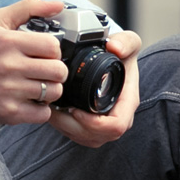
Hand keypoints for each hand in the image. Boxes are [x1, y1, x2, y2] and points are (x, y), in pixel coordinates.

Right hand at [0, 0, 69, 124]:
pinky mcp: (9, 112)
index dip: (53, 50)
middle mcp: (8, 66)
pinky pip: (43, 113)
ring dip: (50, 90)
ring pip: (53, 92)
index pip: (53, 46)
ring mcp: (9, 91)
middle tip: (45, 71)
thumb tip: (58, 5)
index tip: (44, 54)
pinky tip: (31, 100)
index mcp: (8, 42)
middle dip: (56, 71)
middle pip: (58, 71)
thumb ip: (28, 7)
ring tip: (38, 85)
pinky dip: (41, 109)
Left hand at [48, 29, 140, 147]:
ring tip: (51, 109)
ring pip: (86, 138)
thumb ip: (126, 41)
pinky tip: (54, 111)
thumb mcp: (128, 41)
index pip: (116, 125)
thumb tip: (115, 47)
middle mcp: (119, 117)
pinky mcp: (95, 126)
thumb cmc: (122, 52)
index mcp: (128, 102)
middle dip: (73, 126)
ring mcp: (107, 124)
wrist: (116, 57)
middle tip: (56, 109)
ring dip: (66, 128)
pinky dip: (64, 127)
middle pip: (98, 136)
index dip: (94, 124)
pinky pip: (79, 136)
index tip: (76, 110)